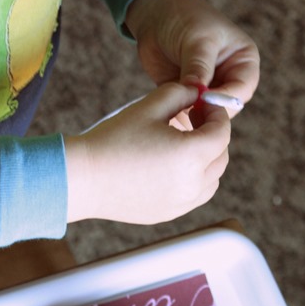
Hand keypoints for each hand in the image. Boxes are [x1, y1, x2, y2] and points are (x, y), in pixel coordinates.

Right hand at [65, 83, 229, 224]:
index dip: (217, 114)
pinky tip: (173, 165)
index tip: (204, 104)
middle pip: (221, 158)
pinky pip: (194, 196)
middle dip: (214, 136)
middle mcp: (192, 184)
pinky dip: (194, 180)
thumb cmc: (112, 139)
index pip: (222, 132)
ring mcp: (181, 204)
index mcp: (191, 155)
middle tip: (195, 120)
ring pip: (212, 180)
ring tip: (184, 144)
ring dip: (207, 161)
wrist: (82, 178)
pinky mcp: (168, 214)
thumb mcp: (148, 106)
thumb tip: (198, 92)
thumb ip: (180, 93)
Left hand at [125, 0, 259, 114]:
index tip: (201, 101)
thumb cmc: (184, 17)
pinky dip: (176, 116)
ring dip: (189, 116)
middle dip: (206, 112)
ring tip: (172, 111)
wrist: (156, 14)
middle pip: (224, 108)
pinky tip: (164, 116)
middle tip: (185, 110)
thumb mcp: (196, 39)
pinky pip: (185, 114)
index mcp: (243, 62)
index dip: (223, 99)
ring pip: (205, 115)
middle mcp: (229, 79)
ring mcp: (209, 90)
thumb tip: (198, 94)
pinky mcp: (188, 97)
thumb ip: (199, 67)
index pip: (241, 90)